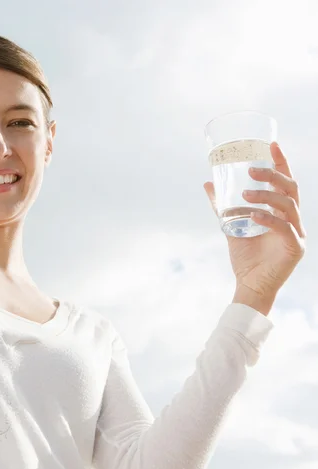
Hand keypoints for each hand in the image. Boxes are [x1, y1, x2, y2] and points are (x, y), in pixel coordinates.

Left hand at [204, 142, 305, 299]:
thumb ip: (222, 207)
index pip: (286, 182)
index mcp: (282, 212)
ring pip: (288, 204)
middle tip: (251, 170)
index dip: (281, 162)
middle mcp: (293, 220)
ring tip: (246, 194)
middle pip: (290, 188)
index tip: (272, 145)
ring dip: (266, 195)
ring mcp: (297, 233)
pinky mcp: (295, 248)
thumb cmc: (245, 258)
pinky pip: (285, 227)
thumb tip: (208, 183)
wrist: (249, 286)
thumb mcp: (230, 226)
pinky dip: (268, 218)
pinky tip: (253, 215)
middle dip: (273, 175)